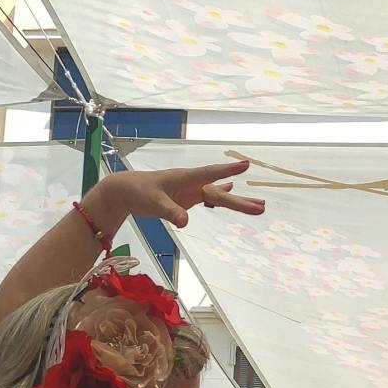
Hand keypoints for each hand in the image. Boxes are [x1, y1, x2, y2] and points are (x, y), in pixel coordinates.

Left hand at [103, 158, 265, 229]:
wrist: (125, 190)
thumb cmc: (138, 193)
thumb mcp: (153, 204)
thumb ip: (169, 212)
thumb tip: (185, 222)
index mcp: (185, 179)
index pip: (210, 174)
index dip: (227, 171)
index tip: (246, 165)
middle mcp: (192, 183)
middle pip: (220, 193)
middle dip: (240, 201)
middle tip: (262, 207)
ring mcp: (191, 190)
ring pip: (218, 196)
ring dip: (237, 201)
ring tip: (259, 206)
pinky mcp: (187, 197)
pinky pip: (209, 197)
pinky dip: (221, 196)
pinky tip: (231, 192)